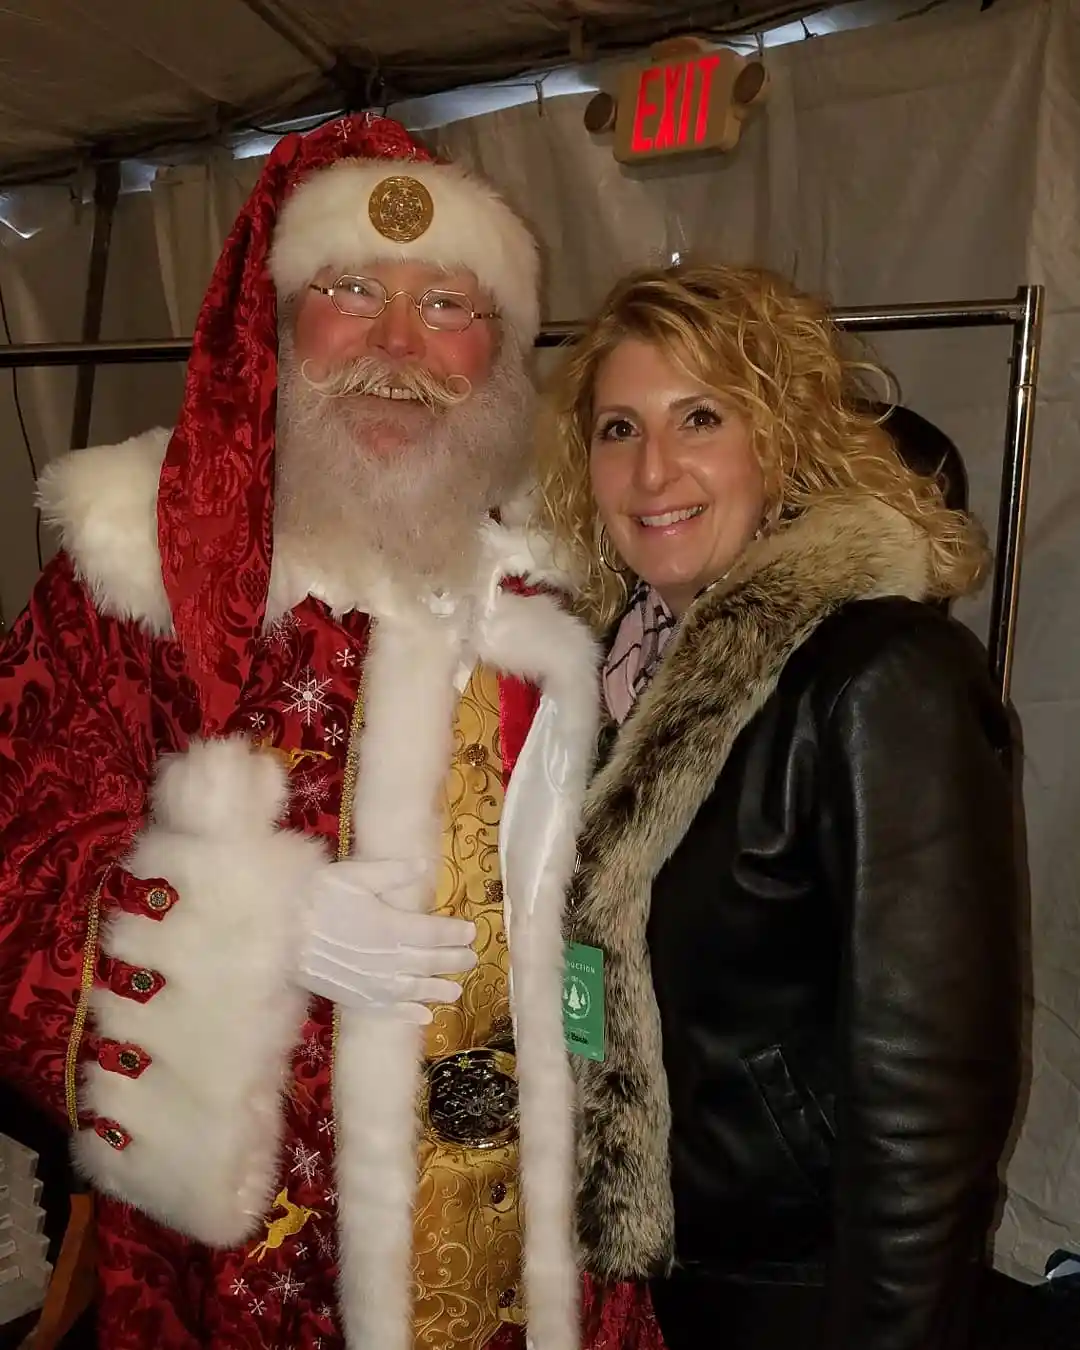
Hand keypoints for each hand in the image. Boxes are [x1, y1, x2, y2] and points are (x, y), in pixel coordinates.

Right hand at [297, 858, 476, 1022]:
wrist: (276, 930)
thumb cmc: (315, 896)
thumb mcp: (354, 875)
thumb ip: (392, 873)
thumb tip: (423, 866)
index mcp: (391, 926)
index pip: (434, 932)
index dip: (455, 933)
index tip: (471, 931)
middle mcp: (387, 959)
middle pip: (429, 962)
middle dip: (453, 960)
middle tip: (471, 960)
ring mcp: (371, 982)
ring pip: (414, 990)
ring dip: (438, 990)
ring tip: (457, 992)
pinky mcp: (353, 997)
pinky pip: (387, 1010)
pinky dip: (408, 1015)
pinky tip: (423, 1018)